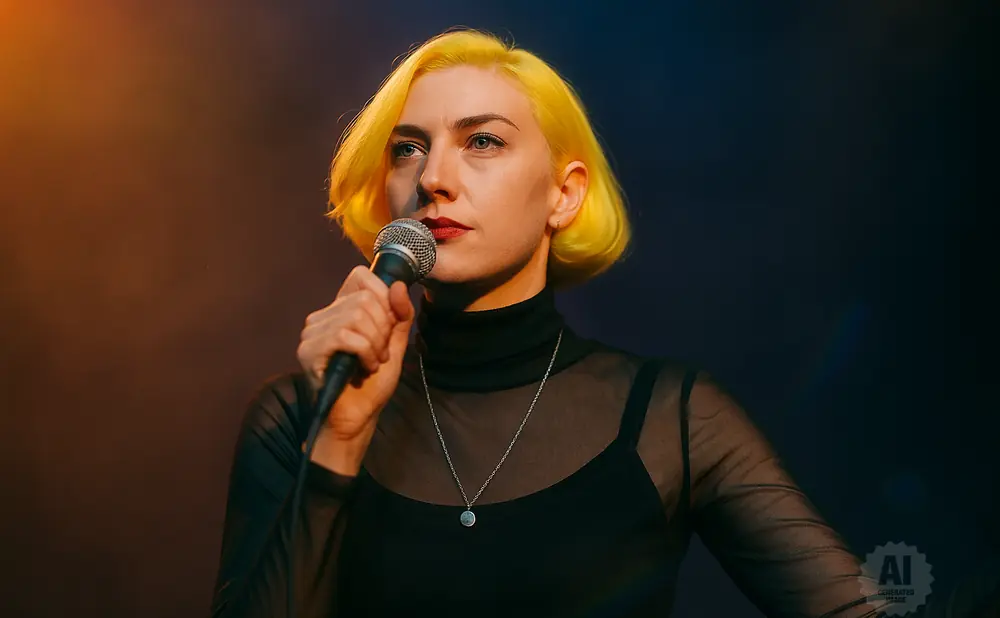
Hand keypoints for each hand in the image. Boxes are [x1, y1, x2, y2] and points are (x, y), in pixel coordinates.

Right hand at [296, 265, 414, 472]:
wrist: (356, 419)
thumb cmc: (371, 385)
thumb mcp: (394, 345)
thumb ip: (400, 316)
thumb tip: (399, 286)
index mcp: (340, 310)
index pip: (361, 277)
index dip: (383, 297)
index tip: (389, 326)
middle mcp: (322, 317)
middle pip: (365, 299)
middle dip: (383, 329)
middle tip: (381, 354)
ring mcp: (312, 333)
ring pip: (356, 316)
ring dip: (375, 344)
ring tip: (373, 363)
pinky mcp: (309, 351)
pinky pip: (345, 336)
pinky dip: (365, 352)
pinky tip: (364, 368)